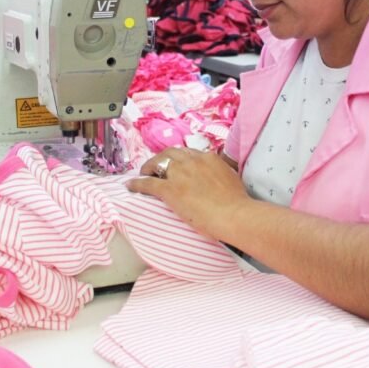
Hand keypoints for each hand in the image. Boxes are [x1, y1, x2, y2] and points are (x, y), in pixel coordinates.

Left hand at [125, 147, 250, 239]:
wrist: (234, 214)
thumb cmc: (237, 202)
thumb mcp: (231, 177)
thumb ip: (220, 172)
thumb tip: (217, 177)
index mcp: (208, 157)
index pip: (188, 153)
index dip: (180, 159)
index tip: (176, 165)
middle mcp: (192, 161)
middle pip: (171, 153)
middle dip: (162, 159)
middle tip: (157, 167)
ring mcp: (180, 174)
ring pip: (157, 163)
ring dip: (148, 168)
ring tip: (143, 174)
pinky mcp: (169, 189)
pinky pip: (148, 184)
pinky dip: (138, 184)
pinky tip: (131, 186)